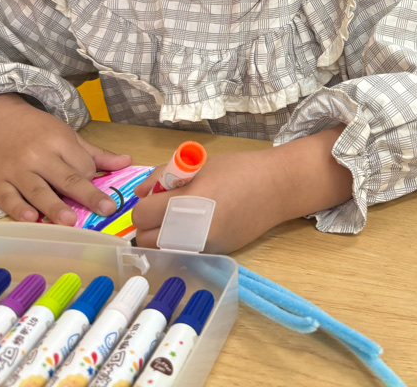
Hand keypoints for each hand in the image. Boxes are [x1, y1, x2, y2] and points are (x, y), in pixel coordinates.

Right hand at [0, 94, 129, 224]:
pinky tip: (32, 219)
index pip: (81, 165)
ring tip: (70, 222)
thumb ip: (96, 154)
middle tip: (104, 210)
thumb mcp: (69, 136)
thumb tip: (127, 162)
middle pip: (65, 178)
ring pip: (37, 190)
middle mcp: (37, 155)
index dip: (91, 178)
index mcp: (58, 141)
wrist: (0, 120)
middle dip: (85, 195)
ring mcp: (15, 169)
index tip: (94, 187)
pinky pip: (8, 198)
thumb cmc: (39, 131)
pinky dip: (19, 209)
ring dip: (53, 206)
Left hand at [132, 127, 352, 253]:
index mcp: (187, 200)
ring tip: (178, 218)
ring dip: (161, 236)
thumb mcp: (198, 164)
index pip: (142, 215)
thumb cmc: (238, 169)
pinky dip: (182, 242)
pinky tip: (197, 226)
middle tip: (162, 210)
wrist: (277, 188)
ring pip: (162, 249)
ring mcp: (204, 245)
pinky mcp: (215, 252)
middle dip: (148, 225)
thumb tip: (139, 194)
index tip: (155, 198)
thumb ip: (163, 176)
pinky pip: (184, 252)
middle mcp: (193, 228)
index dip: (144, 205)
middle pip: (146, 239)